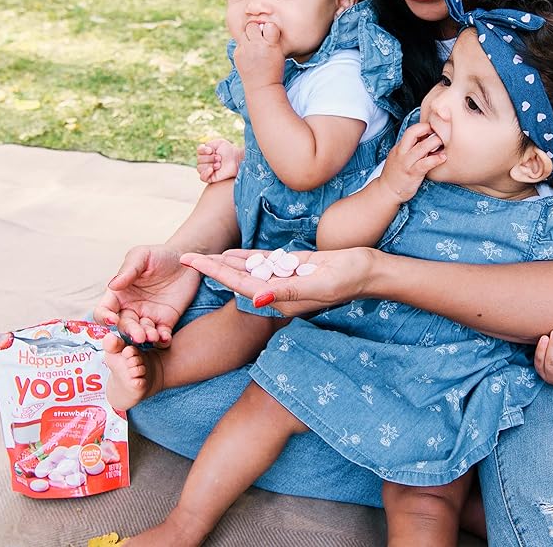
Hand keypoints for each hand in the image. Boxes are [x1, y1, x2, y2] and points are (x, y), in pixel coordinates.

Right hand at [93, 245, 200, 344]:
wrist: (186, 260)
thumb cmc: (160, 255)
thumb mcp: (143, 256)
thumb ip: (128, 269)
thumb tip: (112, 285)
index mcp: (119, 294)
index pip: (104, 311)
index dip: (104, 317)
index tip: (113, 319)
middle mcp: (131, 308)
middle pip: (123, 326)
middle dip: (130, 332)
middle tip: (140, 335)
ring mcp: (148, 316)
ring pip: (141, 334)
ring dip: (145, 338)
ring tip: (153, 336)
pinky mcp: (166, 322)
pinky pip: (161, 335)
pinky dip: (162, 340)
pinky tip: (165, 338)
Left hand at [180, 247, 375, 316]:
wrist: (366, 271)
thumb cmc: (347, 279)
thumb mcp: (318, 285)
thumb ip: (287, 292)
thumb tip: (256, 298)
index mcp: (280, 297)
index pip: (239, 284)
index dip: (213, 272)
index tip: (191, 262)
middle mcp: (277, 290)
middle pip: (237, 277)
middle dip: (211, 268)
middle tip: (185, 257)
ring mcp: (284, 279)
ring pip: (248, 270)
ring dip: (225, 263)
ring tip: (201, 256)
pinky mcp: (292, 267)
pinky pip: (264, 262)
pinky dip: (246, 257)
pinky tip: (231, 253)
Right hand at [197, 139, 244, 182]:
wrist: (237, 159)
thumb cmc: (229, 151)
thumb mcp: (219, 143)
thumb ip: (208, 144)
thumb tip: (202, 152)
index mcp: (205, 152)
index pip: (199, 151)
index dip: (203, 150)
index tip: (211, 150)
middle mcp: (205, 161)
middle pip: (199, 160)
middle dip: (209, 158)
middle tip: (219, 158)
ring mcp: (207, 170)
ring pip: (199, 168)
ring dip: (209, 165)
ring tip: (219, 164)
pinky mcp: (210, 178)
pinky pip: (202, 177)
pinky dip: (205, 173)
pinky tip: (212, 170)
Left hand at [234, 22, 284, 93]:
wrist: (263, 87)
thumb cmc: (274, 70)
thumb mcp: (278, 53)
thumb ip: (272, 39)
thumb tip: (262, 24)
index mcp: (271, 45)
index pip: (269, 25)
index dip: (269, 28)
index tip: (269, 35)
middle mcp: (257, 45)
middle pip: (252, 25)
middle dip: (256, 29)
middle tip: (259, 38)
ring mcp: (245, 50)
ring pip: (244, 32)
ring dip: (248, 36)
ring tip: (253, 46)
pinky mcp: (237, 55)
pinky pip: (239, 43)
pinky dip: (243, 46)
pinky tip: (249, 55)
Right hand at [379, 122, 445, 203]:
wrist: (386, 191)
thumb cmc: (396, 175)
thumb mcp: (400, 157)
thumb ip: (410, 149)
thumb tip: (426, 139)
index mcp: (399, 147)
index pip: (410, 130)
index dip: (423, 126)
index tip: (433, 130)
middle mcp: (402, 153)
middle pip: (412, 133)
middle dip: (427, 128)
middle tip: (439, 132)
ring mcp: (406, 163)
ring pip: (421, 147)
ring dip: (435, 142)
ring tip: (443, 143)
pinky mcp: (412, 174)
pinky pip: (425, 164)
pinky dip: (436, 159)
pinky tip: (443, 158)